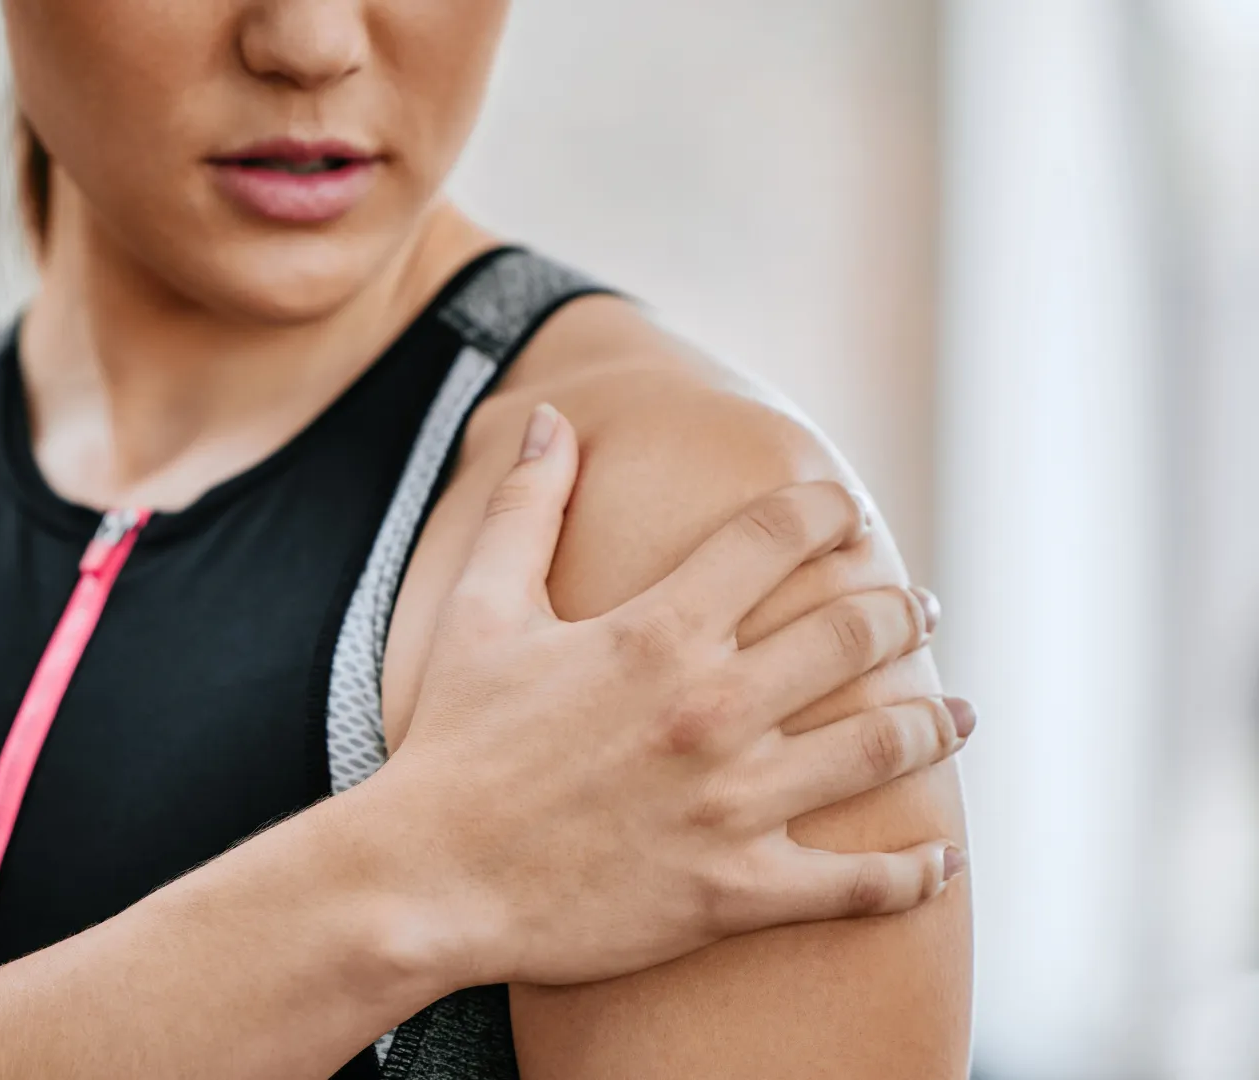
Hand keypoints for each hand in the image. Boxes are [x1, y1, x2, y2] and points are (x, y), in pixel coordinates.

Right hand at [372, 404, 969, 987]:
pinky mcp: (735, 890)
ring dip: (935, 723)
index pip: (780, 537)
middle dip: (902, 611)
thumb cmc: (452, 743)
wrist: (426, 880)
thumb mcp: (480, 609)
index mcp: (658, 630)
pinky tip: (942, 856)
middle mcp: (712, 707)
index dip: (829, 511)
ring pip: (880, 749)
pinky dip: (914, 873)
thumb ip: (526, 505)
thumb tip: (556, 419)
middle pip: (855, 634)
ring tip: (959, 712)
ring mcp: (733, 803)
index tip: (849, 512)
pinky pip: (858, 885)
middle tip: (921, 608)